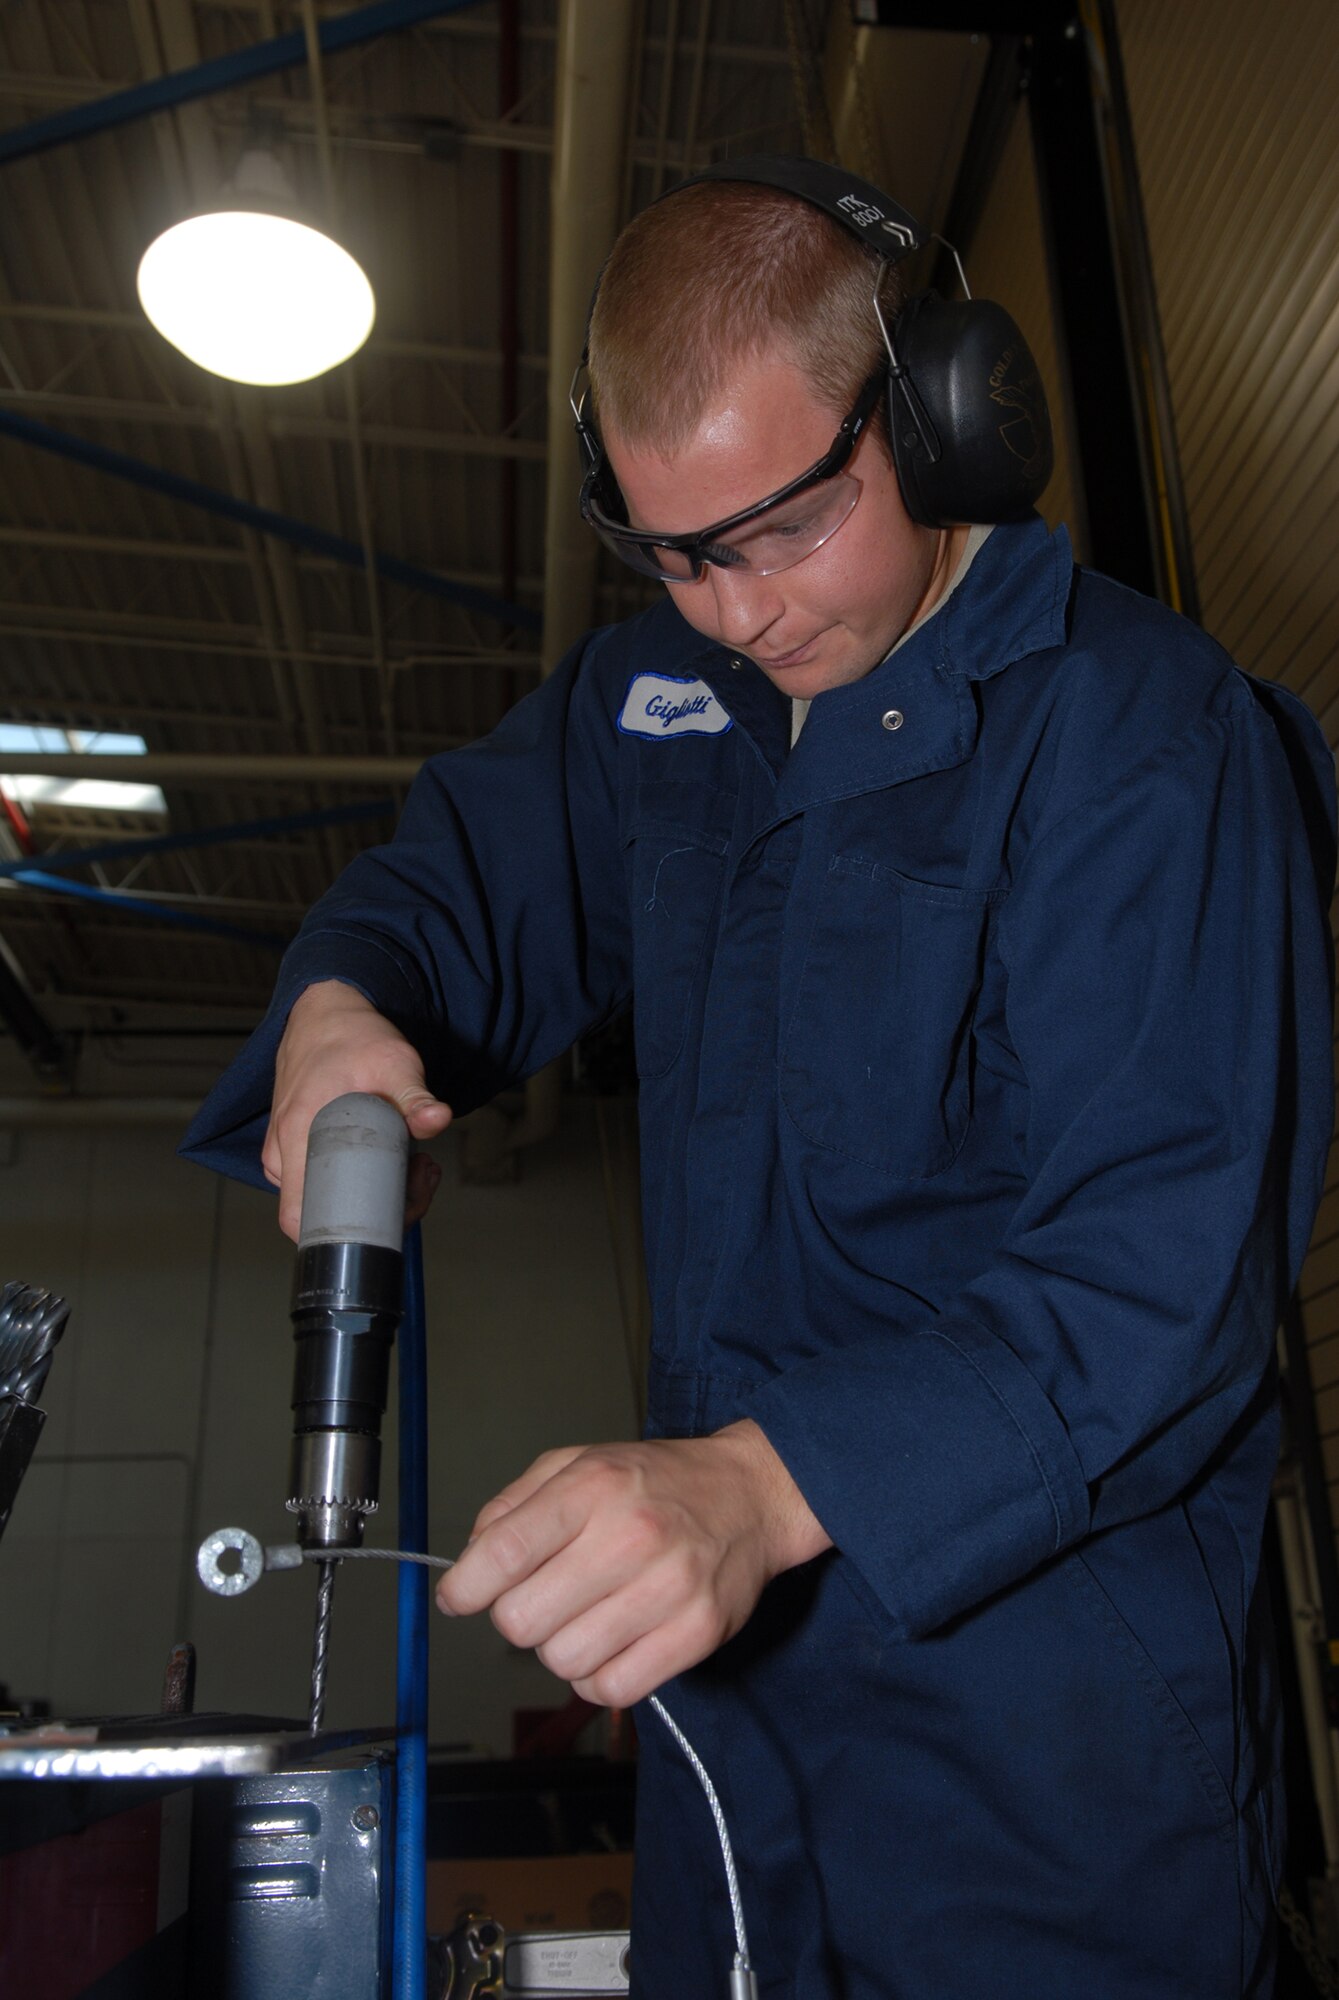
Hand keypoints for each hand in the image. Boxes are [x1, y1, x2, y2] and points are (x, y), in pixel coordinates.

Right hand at [263, 980, 452, 1240]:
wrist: (326, 1015)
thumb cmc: (352, 1039)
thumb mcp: (393, 1062)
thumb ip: (414, 1096)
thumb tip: (438, 1119)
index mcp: (294, 1138)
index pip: (300, 1218)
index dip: (349, 1229)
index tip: (396, 1206)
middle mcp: (283, 1154)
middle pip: (326, 1213)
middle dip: (383, 1206)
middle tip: (422, 1171)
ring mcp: (288, 1152)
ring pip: (332, 1197)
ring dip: (381, 1190)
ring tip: (417, 1160)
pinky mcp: (300, 1148)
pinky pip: (329, 1180)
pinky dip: (365, 1177)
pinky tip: (400, 1156)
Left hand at [435, 1420, 831, 1706]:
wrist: (751, 1495)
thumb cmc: (657, 1483)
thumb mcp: (579, 1463)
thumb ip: (515, 1505)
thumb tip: (471, 1561)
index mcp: (593, 1487)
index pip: (503, 1552)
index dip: (465, 1587)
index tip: (459, 1597)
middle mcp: (629, 1535)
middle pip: (522, 1620)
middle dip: (516, 1617)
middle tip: (541, 1599)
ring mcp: (667, 1589)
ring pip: (563, 1661)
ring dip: (560, 1648)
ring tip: (585, 1616)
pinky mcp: (695, 1634)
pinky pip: (612, 1690)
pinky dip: (598, 1677)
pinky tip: (611, 1643)